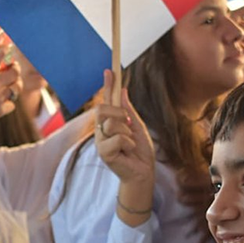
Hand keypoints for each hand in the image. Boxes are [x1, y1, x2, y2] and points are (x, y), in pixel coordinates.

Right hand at [0, 48, 22, 131]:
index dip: (3, 50)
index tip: (5, 50)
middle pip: (15, 72)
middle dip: (16, 69)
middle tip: (13, 69)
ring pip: (16, 88)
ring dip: (13, 86)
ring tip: (9, 86)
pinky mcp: (0, 110)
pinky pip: (11, 104)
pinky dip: (7, 103)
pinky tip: (1, 103)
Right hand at [95, 70, 154, 184]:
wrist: (143, 172)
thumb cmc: (140, 152)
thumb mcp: (137, 126)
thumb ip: (128, 111)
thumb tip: (122, 91)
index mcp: (109, 123)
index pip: (106, 101)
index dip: (107, 85)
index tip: (109, 70)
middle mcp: (101, 131)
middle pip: (102, 109)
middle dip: (119, 114)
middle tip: (129, 125)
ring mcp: (100, 142)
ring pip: (112, 124)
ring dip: (127, 132)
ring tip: (130, 144)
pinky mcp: (104, 153)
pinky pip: (118, 138)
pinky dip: (129, 144)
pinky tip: (128, 152)